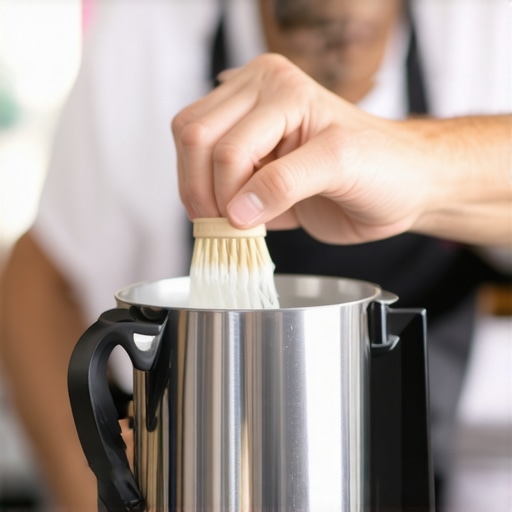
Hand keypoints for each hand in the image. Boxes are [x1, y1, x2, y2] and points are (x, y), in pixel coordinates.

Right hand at [172, 53, 432, 244]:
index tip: (246, 225)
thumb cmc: (384, 168)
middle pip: (195, 139)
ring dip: (200, 192)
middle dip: (206, 191)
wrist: (398, 184)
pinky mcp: (241, 146)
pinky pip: (197, 164)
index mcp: (280, 87)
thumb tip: (235, 211)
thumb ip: (286, 183)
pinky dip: (204, 193)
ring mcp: (244, 119)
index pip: (229, 146)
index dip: (231, 193)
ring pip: (188, 147)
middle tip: (230, 225)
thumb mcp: (342, 167)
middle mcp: (255, 93)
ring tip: (230, 219)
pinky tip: (231, 211)